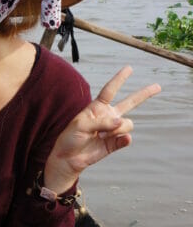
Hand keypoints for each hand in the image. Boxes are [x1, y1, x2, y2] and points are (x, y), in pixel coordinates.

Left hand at [43, 66, 160, 193]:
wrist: (69, 158)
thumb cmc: (71, 138)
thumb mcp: (81, 125)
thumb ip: (101, 122)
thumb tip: (121, 123)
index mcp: (97, 108)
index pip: (110, 90)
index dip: (119, 79)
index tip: (129, 68)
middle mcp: (108, 117)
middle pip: (129, 102)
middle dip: (144, 94)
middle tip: (158, 86)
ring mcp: (113, 130)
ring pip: (127, 124)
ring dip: (116, 129)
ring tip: (100, 136)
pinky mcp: (116, 143)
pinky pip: (126, 138)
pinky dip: (123, 139)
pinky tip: (117, 140)